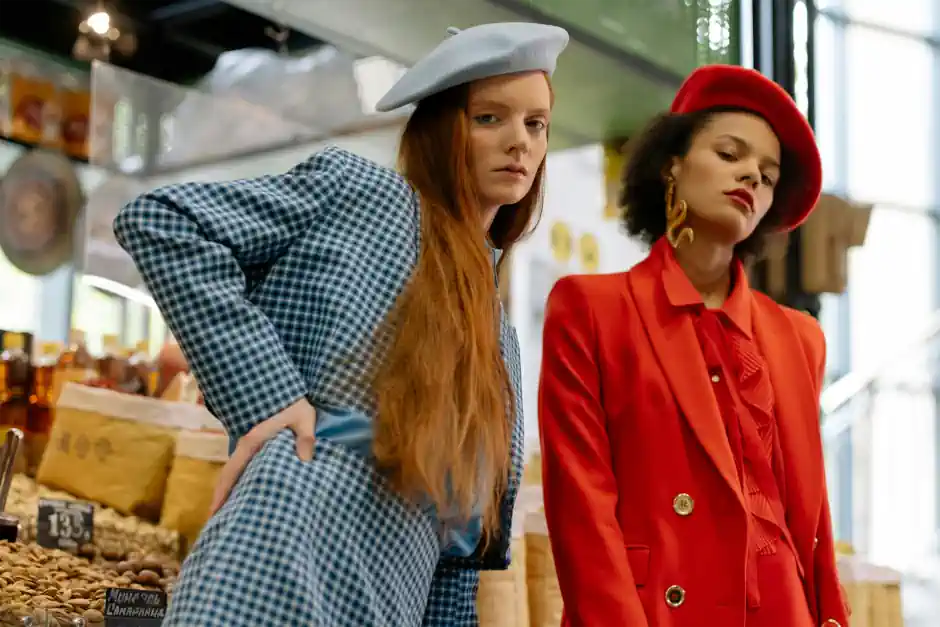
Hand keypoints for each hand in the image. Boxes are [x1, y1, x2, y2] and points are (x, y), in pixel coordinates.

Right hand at [208, 398, 316, 514]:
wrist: (285, 391)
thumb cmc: (294, 404)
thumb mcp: (304, 418)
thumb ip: (305, 437)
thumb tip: (305, 458)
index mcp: (253, 441)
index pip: (233, 470)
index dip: (222, 491)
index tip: (214, 512)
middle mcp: (246, 447)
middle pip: (228, 476)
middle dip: (221, 498)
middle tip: (217, 524)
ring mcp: (249, 448)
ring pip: (235, 473)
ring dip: (230, 492)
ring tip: (229, 517)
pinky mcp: (256, 448)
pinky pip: (244, 469)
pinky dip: (240, 483)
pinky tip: (245, 497)